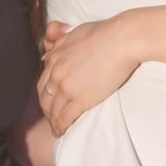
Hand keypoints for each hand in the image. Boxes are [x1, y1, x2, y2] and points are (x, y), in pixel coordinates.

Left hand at [38, 16, 139, 135]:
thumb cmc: (105, 33)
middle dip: (47, 110)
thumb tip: (52, 52)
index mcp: (56, 58)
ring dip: (53, 121)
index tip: (49, 101)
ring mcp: (67, 87)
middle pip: (45, 98)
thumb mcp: (76, 33)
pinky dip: (61, 127)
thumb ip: (62, 44)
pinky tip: (62, 132)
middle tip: (51, 117)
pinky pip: (65, 118)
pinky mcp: (80, 99)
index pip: (43, 81)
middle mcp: (56, 73)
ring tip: (56, 128)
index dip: (45, 94)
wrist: (121, 41)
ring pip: (53, 110)